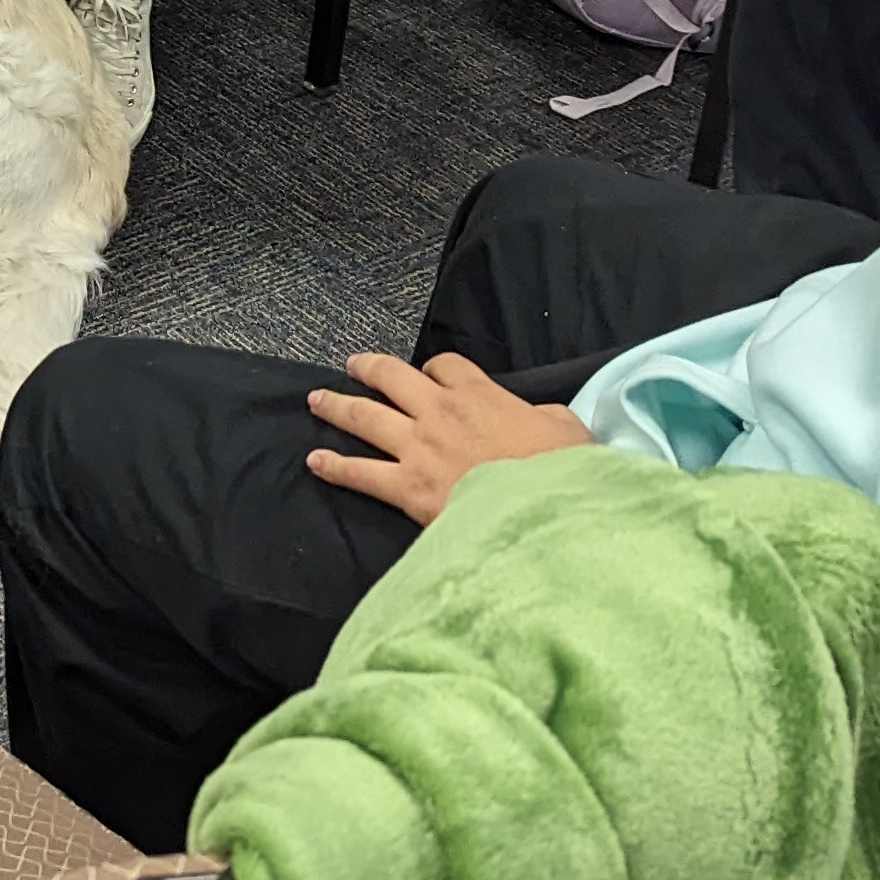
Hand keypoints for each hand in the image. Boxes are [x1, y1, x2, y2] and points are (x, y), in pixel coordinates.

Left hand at [304, 351, 592, 525]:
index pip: (445, 366)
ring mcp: (418, 448)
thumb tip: (538, 418)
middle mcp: (439, 413)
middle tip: (353, 366)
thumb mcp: (564, 428)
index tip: (431, 376)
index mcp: (479, 394)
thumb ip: (543, 415)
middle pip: (392, 378)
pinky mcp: (406, 487)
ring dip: (337, 406)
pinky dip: (335, 466)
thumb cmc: (561, 471)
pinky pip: (360, 473)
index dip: (435, 369)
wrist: (544, 513)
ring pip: (365, 418)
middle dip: (369, 369)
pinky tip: (315, 462)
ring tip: (317, 400)